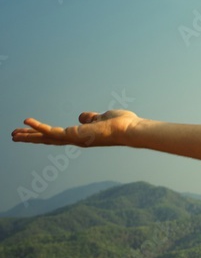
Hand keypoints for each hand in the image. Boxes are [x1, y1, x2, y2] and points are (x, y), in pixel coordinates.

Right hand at [11, 110, 139, 147]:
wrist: (131, 130)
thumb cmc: (122, 125)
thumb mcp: (102, 118)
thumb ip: (90, 118)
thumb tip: (81, 117)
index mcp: (82, 136)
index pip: (59, 136)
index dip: (44, 133)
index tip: (31, 131)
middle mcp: (76, 140)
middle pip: (48, 139)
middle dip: (31, 138)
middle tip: (14, 136)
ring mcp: (74, 139)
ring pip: (46, 137)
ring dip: (29, 136)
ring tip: (13, 134)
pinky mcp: (75, 136)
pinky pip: (52, 131)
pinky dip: (38, 127)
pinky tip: (26, 122)